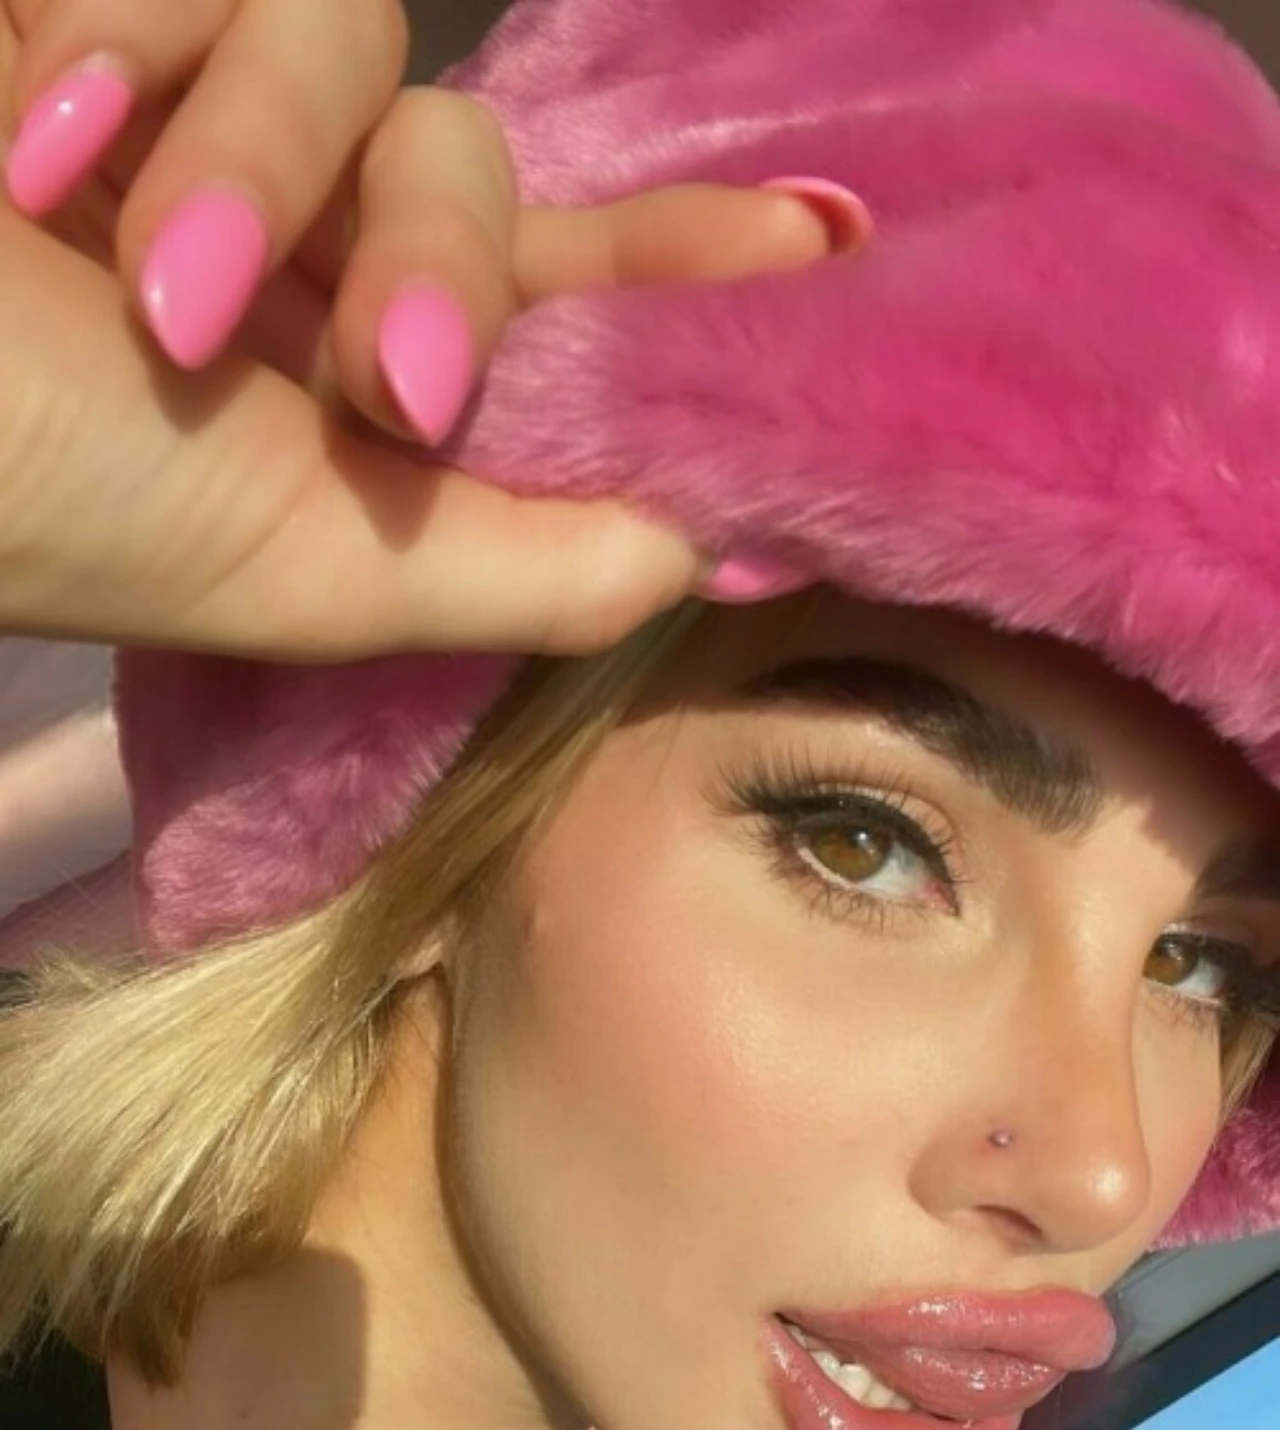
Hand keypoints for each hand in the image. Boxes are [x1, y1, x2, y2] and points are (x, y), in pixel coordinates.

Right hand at [0, 1, 868, 659]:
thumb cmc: (34, 492)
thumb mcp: (301, 560)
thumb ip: (512, 556)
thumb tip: (708, 546)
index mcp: (330, 380)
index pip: (550, 302)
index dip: (683, 272)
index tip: (837, 245)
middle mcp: (272, 240)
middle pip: (467, 163)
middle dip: (447, 263)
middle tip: (391, 385)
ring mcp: (173, 109)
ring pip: (347, 39)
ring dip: (261, 162)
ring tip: (146, 285)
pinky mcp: (92, 7)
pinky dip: (130, 43)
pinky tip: (31, 143)